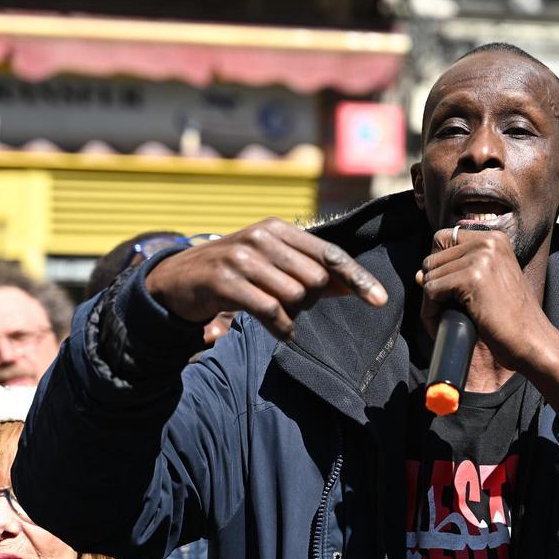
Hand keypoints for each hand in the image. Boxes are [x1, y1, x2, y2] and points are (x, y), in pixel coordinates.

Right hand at [146, 218, 386, 339]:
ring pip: (294, 295)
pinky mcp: (225, 281)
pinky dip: (281, 327)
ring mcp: (241, 257)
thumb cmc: (236, 273)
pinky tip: (281, 330)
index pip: (329, 254)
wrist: (178, 280)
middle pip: (314, 280)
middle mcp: (261, 236)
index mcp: (278, 228)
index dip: (357, 278)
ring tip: (274, 311)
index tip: (380, 300)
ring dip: (292, 314)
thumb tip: (355, 286)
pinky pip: (270, 310)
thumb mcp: (273, 263)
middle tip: (288, 303)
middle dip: (309, 300)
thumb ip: (312, 271)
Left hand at [416, 227, 558, 423]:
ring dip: (430, 303)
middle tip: (443, 313)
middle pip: (432, 258)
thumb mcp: (486, 284)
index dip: (437, 266)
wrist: (532, 341)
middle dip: (431, 287)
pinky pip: (431, 291)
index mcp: (494, 238)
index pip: (442, 239)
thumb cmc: (510, 319)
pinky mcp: (473, 277)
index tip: (445, 292)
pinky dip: (430, 312)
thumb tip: (419, 274)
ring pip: (429, 275)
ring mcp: (482, 257)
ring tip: (444, 321)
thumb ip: (456, 272)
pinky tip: (442, 325)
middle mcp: (488, 241)